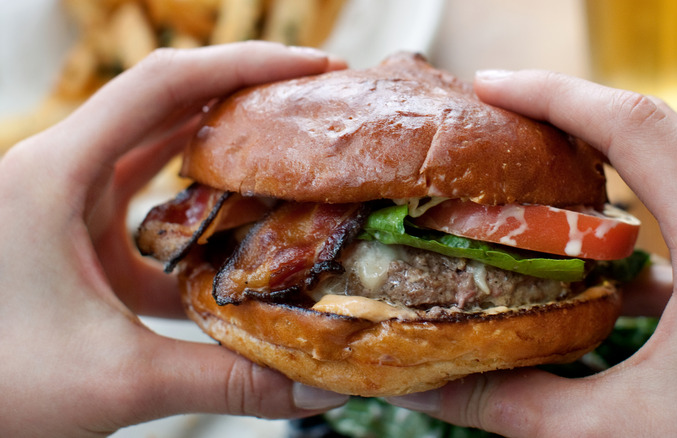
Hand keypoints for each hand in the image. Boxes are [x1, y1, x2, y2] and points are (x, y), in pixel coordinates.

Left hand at [0, 42, 349, 437]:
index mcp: (56, 175)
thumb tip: (319, 390)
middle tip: (315, 102)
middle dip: (245, 96)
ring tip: (289, 152)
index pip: (163, 86)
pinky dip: (196, 212)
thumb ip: (225, 383)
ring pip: (156, 153)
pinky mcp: (74, 238)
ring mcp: (65, 205)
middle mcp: (59, 174)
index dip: (245, 65)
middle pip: (167, 106)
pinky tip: (237, 237)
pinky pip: (146, 205)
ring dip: (222, 151)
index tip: (315, 67)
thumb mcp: (118, 379)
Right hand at [387, 70, 676, 435]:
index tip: (489, 86)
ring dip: (607, 159)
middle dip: (571, 112)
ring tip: (537, 171)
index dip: (552, 95)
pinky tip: (598, 255)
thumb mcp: (618, 433)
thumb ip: (513, 404)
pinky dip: (642, 208)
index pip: (634, 128)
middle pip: (657, 127)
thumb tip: (422, 390)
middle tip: (500, 115)